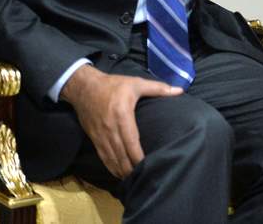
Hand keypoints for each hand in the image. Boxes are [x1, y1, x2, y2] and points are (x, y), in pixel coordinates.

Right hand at [60, 65, 182, 177]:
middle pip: (121, 153)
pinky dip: (110, 166)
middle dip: (131, 167)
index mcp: (122, 115)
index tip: (147, 164)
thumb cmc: (113, 85)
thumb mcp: (136, 83)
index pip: (131, 141)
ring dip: (121, 169)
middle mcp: (110, 128)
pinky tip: (117, 172)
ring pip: (111, 157)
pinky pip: (102, 155)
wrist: (83, 87)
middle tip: (142, 177)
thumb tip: (180, 90)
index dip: (138, 156)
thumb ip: (158, 88)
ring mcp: (100, 135)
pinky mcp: (94, 138)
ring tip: (131, 179)